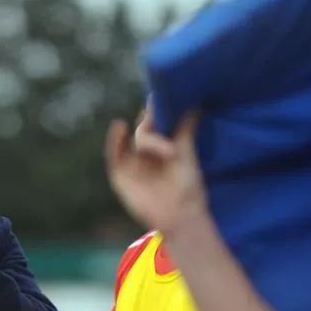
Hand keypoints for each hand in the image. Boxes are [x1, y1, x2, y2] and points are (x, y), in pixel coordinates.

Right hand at [105, 107, 207, 235]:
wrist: (178, 215)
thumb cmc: (187, 187)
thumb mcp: (187, 155)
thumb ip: (186, 130)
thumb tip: (196, 104)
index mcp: (164, 149)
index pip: (159, 125)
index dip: (159, 112)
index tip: (162, 95)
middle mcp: (147, 155)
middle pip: (144, 130)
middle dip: (149, 118)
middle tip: (156, 104)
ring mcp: (133, 164)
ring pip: (131, 139)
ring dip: (135, 128)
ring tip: (143, 116)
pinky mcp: (120, 175)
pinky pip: (115, 154)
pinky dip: (115, 140)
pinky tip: (119, 126)